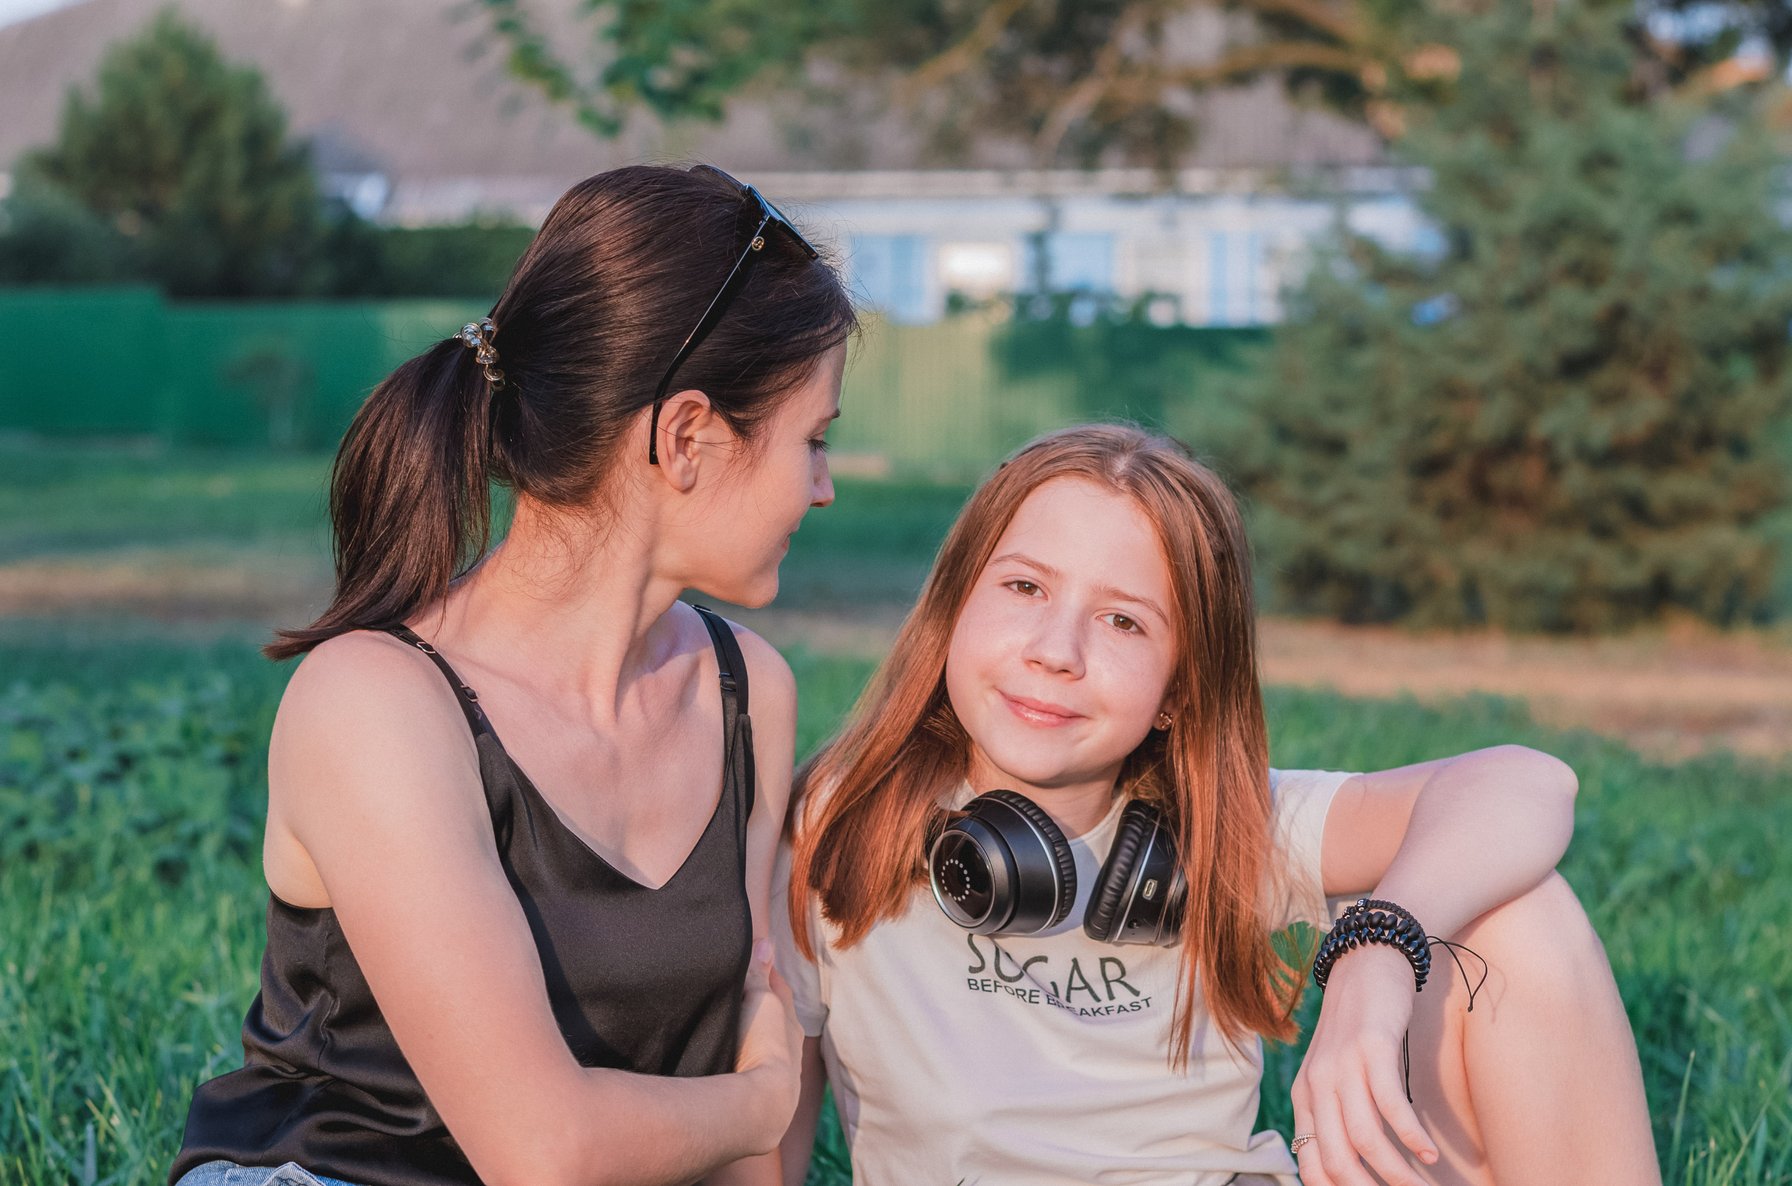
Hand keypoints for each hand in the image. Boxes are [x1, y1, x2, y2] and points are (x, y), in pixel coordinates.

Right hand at [735, 938, 802, 1147]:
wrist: (761, 1103)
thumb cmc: (762, 1045)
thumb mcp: (759, 1000)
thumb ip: (759, 974)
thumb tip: (767, 942)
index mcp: (790, 1023)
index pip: (778, 991)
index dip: (765, 976)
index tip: (751, 964)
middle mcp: (790, 1048)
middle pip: (774, 1020)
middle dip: (759, 1007)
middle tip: (737, 994)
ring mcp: (780, 1075)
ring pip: (765, 1047)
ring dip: (751, 1038)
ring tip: (729, 1029)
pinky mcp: (765, 1097)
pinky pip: (754, 1070)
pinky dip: (744, 1061)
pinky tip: (729, 1063)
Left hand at [1290, 945, 1439, 1185]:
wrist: (1364, 963)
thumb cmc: (1355, 1027)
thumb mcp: (1335, 1073)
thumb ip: (1338, 1114)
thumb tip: (1356, 1165)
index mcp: (1304, 1099)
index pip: (1311, 1167)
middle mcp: (1316, 1086)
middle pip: (1335, 1161)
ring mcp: (1342, 1065)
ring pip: (1363, 1139)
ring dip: (1396, 1173)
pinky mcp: (1371, 1047)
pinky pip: (1390, 1103)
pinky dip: (1410, 1135)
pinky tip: (1429, 1153)